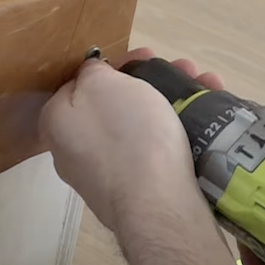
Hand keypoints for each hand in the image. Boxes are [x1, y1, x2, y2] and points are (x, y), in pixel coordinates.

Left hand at [39, 48, 222, 230]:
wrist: (157, 206)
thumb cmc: (126, 135)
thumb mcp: (103, 84)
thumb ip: (92, 71)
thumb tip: (92, 74)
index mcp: (57, 123)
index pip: (82, 84)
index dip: (116, 65)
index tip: (147, 58)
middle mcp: (73, 151)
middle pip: (115, 104)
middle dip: (152, 81)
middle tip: (183, 69)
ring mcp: (105, 175)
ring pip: (139, 125)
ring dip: (172, 100)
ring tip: (206, 85)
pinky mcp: (136, 192)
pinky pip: (154, 151)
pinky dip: (179, 129)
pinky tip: (207, 117)